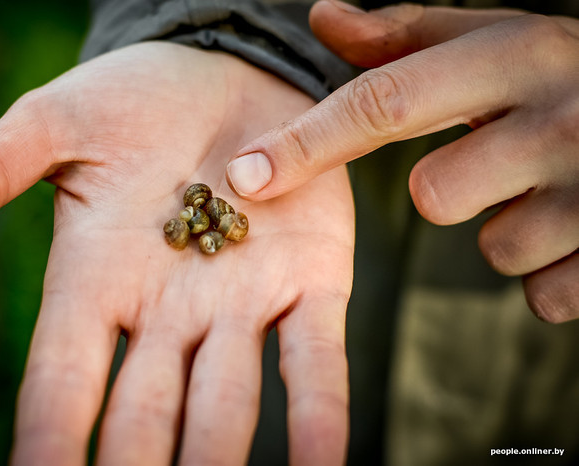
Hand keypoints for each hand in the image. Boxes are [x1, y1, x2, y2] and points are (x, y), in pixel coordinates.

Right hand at [0, 42, 353, 463]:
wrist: (228, 72)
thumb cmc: (139, 99)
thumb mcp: (59, 124)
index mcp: (99, 282)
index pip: (64, 381)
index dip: (51, 439)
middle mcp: (169, 313)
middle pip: (147, 415)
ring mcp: (242, 305)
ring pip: (228, 402)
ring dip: (220, 459)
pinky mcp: (312, 281)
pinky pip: (314, 361)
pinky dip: (320, 419)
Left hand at [225, 0, 578, 321]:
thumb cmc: (567, 78)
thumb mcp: (499, 40)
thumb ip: (407, 36)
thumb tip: (320, 18)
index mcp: (517, 56)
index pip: (383, 102)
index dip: (306, 142)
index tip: (246, 177)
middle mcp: (560, 119)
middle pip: (434, 195)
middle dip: (457, 188)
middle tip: (508, 160)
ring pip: (492, 251)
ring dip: (510, 230)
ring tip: (555, 190)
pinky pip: (542, 296)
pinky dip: (552, 272)